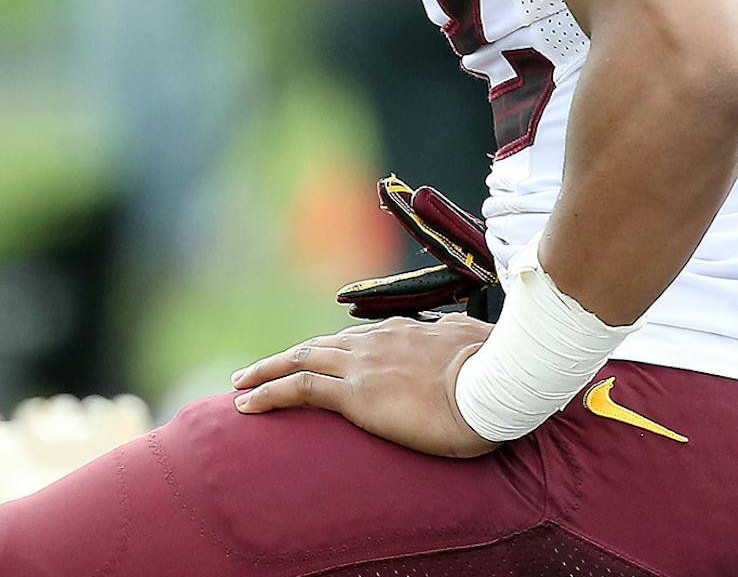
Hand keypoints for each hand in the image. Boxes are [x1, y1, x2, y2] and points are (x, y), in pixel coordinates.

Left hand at [231, 312, 498, 459]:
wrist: (496, 384)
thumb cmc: (497, 371)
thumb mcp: (475, 348)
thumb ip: (458, 343)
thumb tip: (465, 339)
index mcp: (403, 333)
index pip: (355, 340)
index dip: (329, 351)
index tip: (313, 360)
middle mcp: (375, 342)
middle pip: (318, 346)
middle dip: (286, 358)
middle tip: (257, 370)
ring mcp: (362, 365)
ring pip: (299, 361)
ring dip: (265, 372)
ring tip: (240, 385)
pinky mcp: (355, 394)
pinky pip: (298, 390)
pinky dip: (267, 393)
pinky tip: (245, 404)